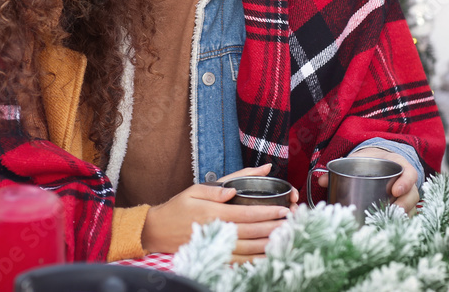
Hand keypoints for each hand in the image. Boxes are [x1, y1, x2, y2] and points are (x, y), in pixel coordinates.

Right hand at [141, 163, 291, 256]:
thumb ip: (217, 187)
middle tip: (291, 222)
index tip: (283, 210)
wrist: (158, 231)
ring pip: (249, 248)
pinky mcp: (215, 256)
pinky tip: (268, 255)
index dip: (267, 212)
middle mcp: (217, 230)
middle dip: (274, 227)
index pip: (247, 213)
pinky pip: (240, 261)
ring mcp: (216, 246)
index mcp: (214, 212)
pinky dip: (255, 259)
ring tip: (286, 237)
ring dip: (269, 243)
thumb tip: (235, 186)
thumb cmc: (177, 208)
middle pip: (252, 231)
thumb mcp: (194, 190)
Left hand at [317, 148, 419, 213]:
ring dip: (403, 216)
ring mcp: (406, 194)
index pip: (409, 173)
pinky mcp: (402, 205)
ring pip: (412, 207)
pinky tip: (391, 228)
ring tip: (391, 222)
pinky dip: (401, 222)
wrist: (375, 160)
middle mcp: (406, 180)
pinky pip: (407, 215)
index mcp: (398, 165)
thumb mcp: (358, 159)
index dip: (405, 182)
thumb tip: (321, 181)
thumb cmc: (367, 160)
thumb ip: (341, 167)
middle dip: (405, 203)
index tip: (395, 191)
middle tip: (394, 211)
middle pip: (413, 193)